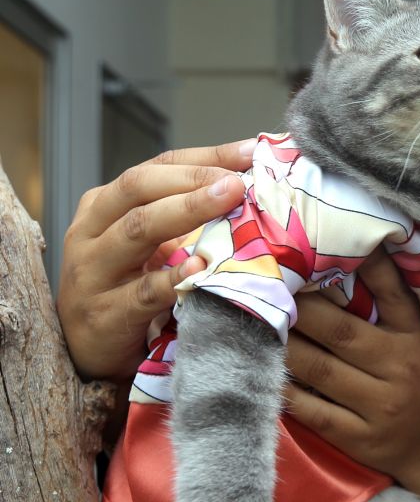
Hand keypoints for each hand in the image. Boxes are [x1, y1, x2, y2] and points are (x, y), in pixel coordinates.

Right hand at [56, 141, 252, 380]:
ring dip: (186, 212)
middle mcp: (91, 231)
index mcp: (104, 205)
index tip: (248, 152)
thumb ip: (184, 219)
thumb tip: (248, 189)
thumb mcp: (150, 246)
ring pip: (137, 230)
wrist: (89, 350)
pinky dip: (173, 279)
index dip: (204, 157)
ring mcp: (93, 272)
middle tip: (237, 180)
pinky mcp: (105, 314)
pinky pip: (143, 292)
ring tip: (227, 200)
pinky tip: (201, 268)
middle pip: (139, 189)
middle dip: (193, 180)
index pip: (157, 168)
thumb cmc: (127, 287)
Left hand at [284, 247, 419, 501]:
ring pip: (319, 370)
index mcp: (415, 338)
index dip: (368, 265)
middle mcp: (400, 369)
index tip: (330, 239)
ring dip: (282, 345)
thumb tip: (346, 256)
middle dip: (298, 306)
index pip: (393, 294)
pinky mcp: (359, 438)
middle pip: (340, 330)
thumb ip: (388, 305)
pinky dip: (286, 391)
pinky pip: (313, 411)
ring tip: (252, 321)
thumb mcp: (417, 341)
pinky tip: (260, 372)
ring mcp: (380, 407)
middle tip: (264, 282)